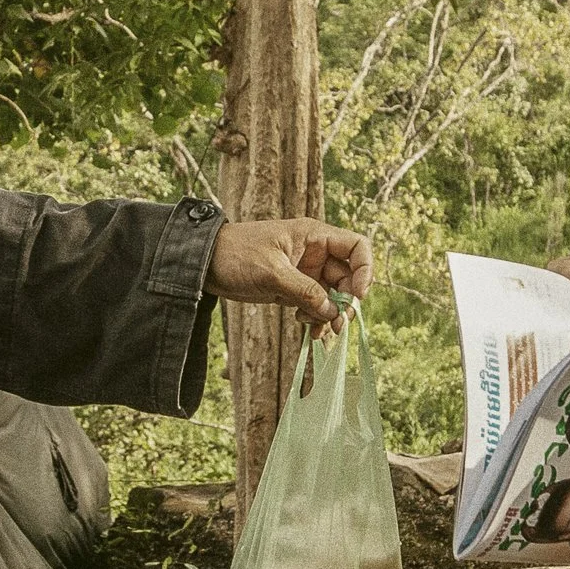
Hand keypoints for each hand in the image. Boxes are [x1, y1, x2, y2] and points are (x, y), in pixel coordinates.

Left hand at [205, 217, 372, 330]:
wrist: (204, 265)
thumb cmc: (236, 255)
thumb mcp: (271, 273)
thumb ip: (303, 291)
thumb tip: (331, 311)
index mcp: (313, 236)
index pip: (356, 246)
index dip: (365, 269)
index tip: (358, 295)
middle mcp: (314, 253)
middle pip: (348, 276)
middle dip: (346, 301)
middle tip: (338, 324)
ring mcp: (304, 272)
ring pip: (332, 295)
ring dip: (331, 314)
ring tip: (320, 331)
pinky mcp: (293, 289)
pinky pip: (315, 305)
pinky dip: (317, 319)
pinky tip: (309, 331)